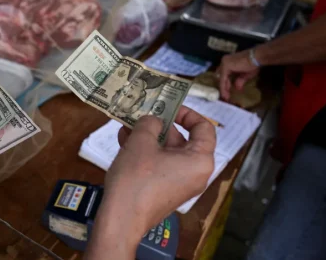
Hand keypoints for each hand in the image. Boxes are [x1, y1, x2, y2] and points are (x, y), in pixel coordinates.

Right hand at [86, 107, 215, 258]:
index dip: (187, 113)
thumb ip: (150, 123)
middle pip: (183, 140)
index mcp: (200, 160)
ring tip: (127, 125)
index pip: (204, 128)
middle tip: (142, 113)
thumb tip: (154, 121)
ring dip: (148, 137)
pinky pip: (160, 165)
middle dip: (160, 125)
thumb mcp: (142, 141)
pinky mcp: (165, 191)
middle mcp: (195, 173)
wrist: (121, 218)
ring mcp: (180, 184)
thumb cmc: (136, 178)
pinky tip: (124, 141)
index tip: (168, 106)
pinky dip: (146, 152)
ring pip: (167, 152)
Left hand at [217, 50, 259, 99]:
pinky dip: (224, 87)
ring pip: (222, 78)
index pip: (224, 74)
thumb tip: (237, 88)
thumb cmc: (253, 64)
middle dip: (223, 86)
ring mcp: (224, 63)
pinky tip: (225, 93)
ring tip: (226, 97)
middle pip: (221, 76)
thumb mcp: (245, 75)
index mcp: (229, 62)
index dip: (226, 83)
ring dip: (223, 88)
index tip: (228, 91)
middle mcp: (225, 61)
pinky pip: (223, 79)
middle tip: (226, 96)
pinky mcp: (225, 66)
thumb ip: (240, 80)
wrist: (256, 57)